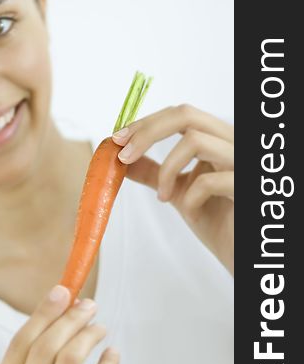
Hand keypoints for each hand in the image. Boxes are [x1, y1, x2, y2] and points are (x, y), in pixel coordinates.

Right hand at [0, 285, 119, 363]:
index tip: (62, 290)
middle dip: (69, 318)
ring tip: (100, 328)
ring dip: (89, 334)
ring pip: (69, 360)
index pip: (19, 346)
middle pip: (44, 349)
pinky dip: (108, 361)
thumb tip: (60, 304)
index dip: (42, 313)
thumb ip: (35, 362)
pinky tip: (112, 354)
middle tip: (88, 304)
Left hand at [112, 104, 233, 274]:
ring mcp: (242, 162)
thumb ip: (154, 172)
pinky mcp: (245, 188)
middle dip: (147, 133)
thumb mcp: (178, 191)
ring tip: (162, 197)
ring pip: (195, 141)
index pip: (179, 114)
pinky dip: (190, 198)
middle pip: (185, 115)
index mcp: (216, 139)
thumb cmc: (217, 219)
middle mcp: (232, 142)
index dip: (146, 123)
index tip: (118, 140)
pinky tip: (191, 212)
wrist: (238, 249)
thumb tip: (122, 158)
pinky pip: (209, 181)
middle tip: (124, 156)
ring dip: (167, 170)